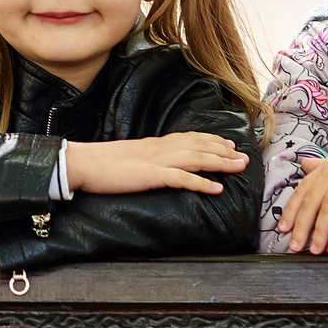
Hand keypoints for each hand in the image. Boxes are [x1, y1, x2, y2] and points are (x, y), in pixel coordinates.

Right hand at [65, 132, 248, 196]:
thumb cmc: (101, 164)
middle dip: (224, 151)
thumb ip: (146, 159)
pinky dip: (202, 183)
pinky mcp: (151, 175)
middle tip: (245, 156)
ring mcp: (156, 161)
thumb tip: (155, 165)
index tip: (229, 144)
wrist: (82, 163)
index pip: (190, 138)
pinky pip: (181, 179)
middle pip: (199, 146)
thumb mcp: (129, 158)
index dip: (212, 141)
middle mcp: (160, 148)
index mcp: (155, 144)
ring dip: (221, 163)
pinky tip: (217, 189)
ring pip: (197, 158)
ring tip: (240, 168)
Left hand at [279, 136, 327, 254]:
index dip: (291, 211)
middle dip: (301, 226)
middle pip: (311, 201)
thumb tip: (304, 165)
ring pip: (327, 207)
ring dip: (320, 231)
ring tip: (316, 249)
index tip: (282, 229)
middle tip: (295, 246)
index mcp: (327, 166)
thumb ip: (325, 168)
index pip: (302, 191)